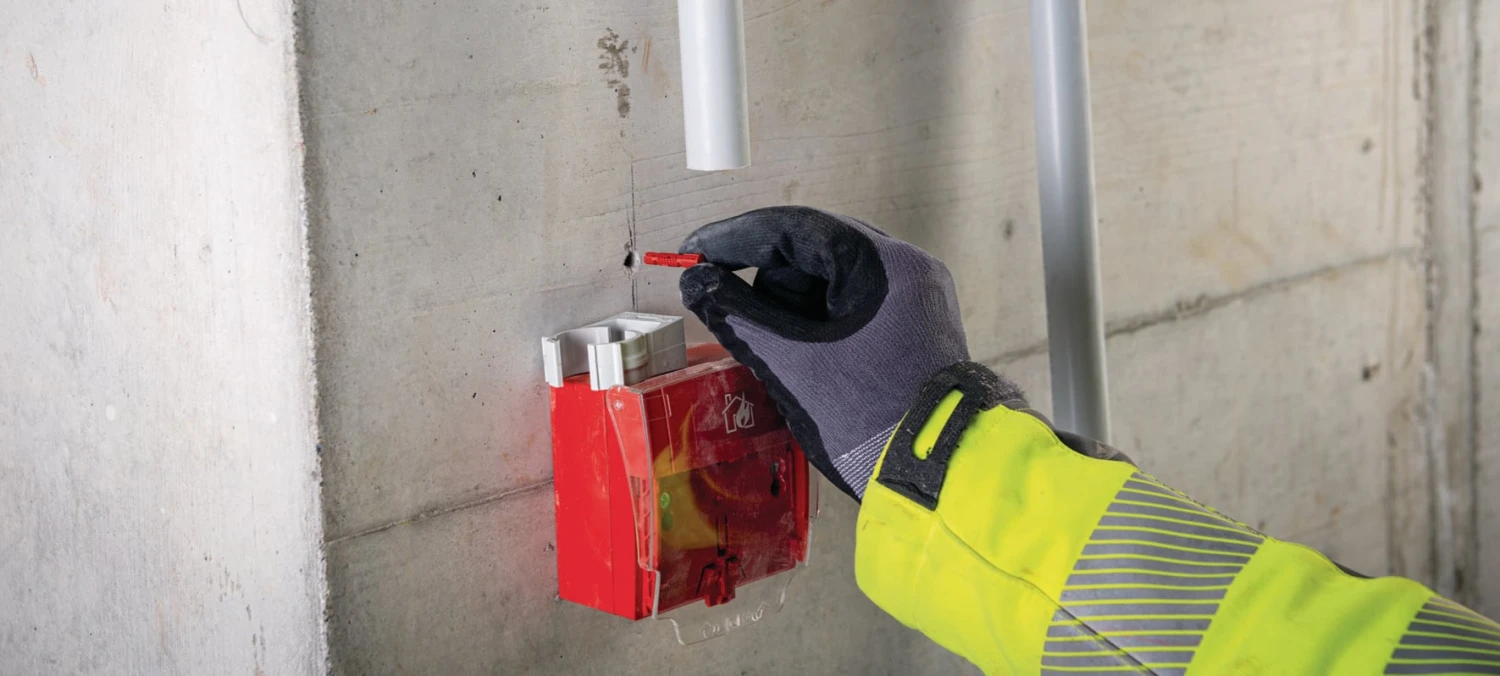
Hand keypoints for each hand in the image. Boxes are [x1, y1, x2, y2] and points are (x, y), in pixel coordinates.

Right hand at [678, 207, 1025, 499]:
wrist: (940, 477)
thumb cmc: (870, 422)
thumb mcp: (793, 366)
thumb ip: (738, 317)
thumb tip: (696, 284)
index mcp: (884, 265)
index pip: (794, 228)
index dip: (735, 239)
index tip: (693, 254)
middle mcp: (907, 268)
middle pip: (813, 251)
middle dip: (768, 284)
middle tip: (737, 318)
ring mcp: (914, 297)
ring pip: (829, 279)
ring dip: (793, 310)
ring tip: (788, 358)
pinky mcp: (912, 325)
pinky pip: (851, 305)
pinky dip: (818, 324)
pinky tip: (805, 358)